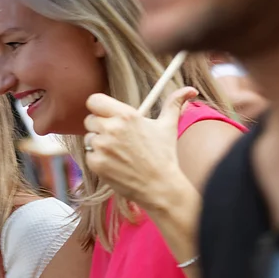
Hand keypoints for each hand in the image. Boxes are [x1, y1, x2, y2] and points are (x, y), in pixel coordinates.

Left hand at [83, 87, 197, 211]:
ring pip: (89, 138)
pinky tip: (114, 164)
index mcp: (126, 115)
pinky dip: (98, 160)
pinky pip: (88, 155)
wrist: (160, 187)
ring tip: (118, 154)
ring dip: (98, 145)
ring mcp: (102, 146)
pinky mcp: (96, 163)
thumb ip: (174, 103)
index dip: (98, 107)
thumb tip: (190, 90)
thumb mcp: (169, 126)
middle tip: (116, 138)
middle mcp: (112, 128)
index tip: (104, 114)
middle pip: (89, 120)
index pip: (94, 100)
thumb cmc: (164, 156)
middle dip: (99, 128)